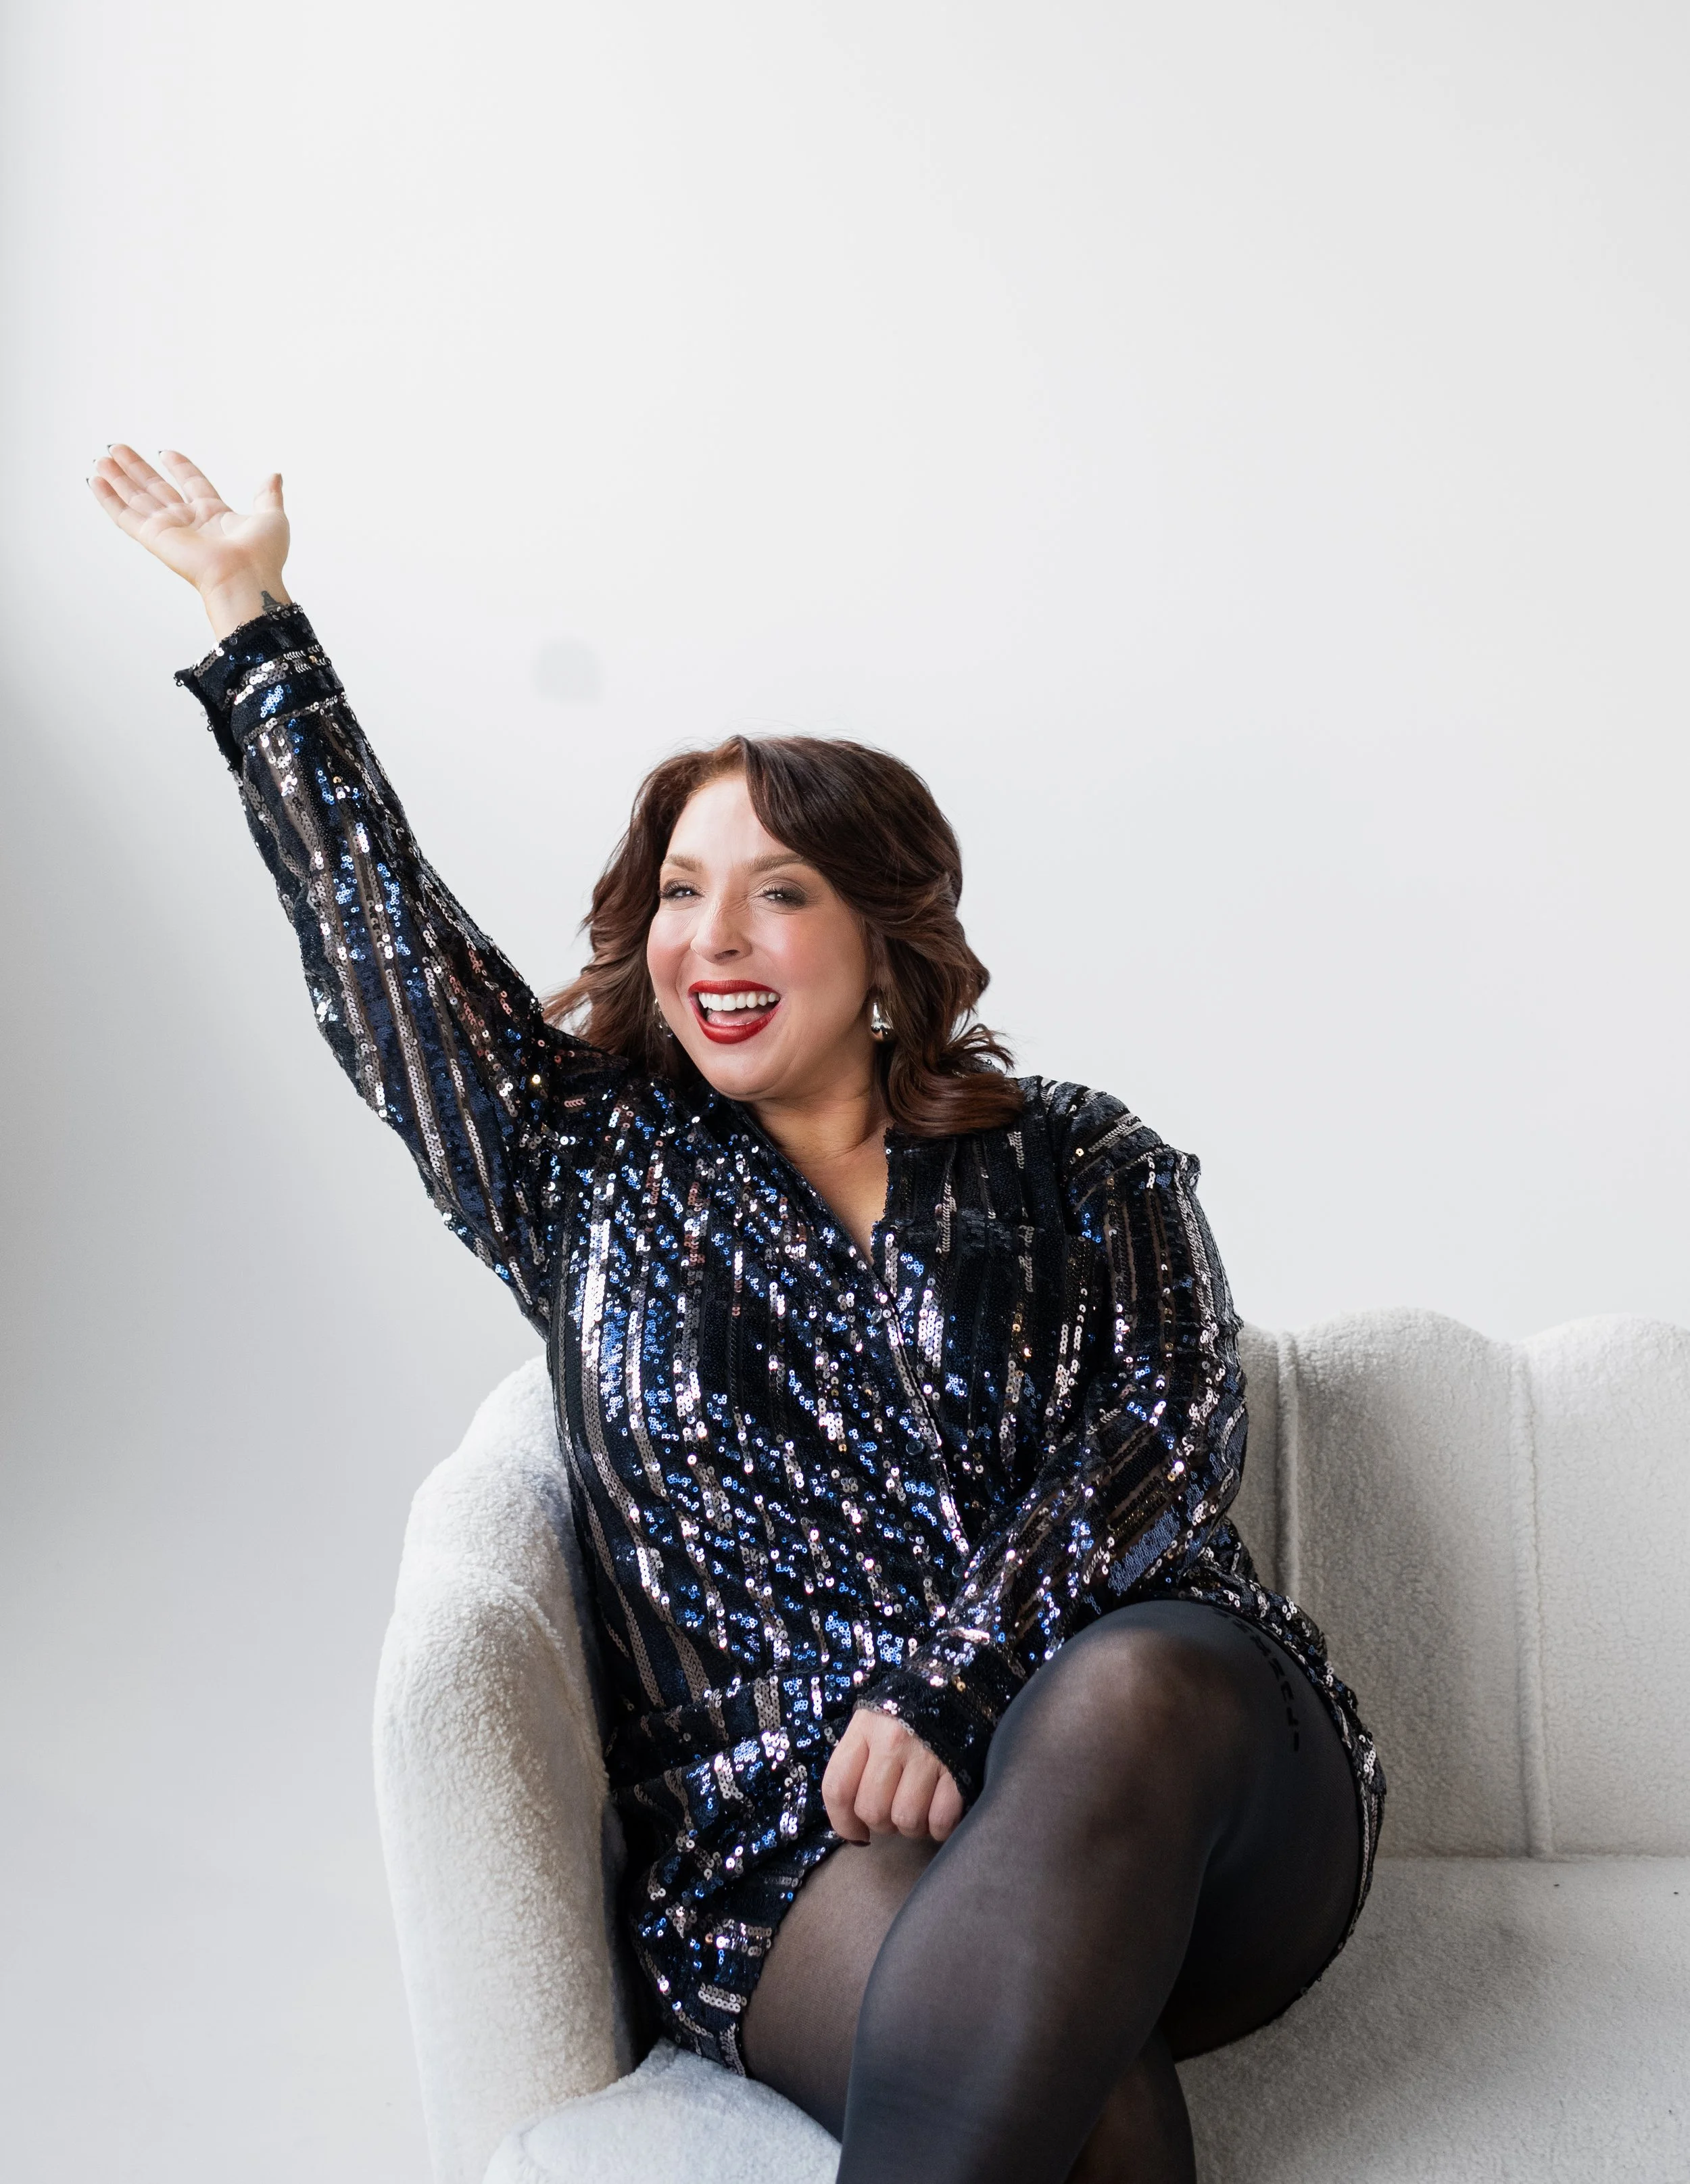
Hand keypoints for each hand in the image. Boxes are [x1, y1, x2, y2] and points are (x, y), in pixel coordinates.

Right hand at [89, 445, 290, 639]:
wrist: (246, 578)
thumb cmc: (262, 556)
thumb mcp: (272, 517)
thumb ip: (268, 495)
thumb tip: (274, 475)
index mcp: (215, 516)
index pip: (193, 484)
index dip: (180, 468)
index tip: (167, 453)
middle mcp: (189, 522)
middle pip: (158, 488)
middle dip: (139, 469)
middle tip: (120, 449)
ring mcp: (169, 530)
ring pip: (137, 498)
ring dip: (119, 478)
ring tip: (104, 457)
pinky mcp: (154, 537)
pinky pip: (125, 516)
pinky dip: (108, 498)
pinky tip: (95, 480)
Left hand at [822, 1707, 964, 1843]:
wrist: (962, 1685)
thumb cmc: (910, 1711)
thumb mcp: (875, 1721)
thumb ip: (859, 1760)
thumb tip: (852, 1816)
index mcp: (866, 1728)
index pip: (837, 1787)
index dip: (842, 1822)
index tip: (856, 1834)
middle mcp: (893, 1741)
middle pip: (873, 1811)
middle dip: (882, 1823)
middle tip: (894, 1810)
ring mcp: (927, 1755)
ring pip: (907, 1820)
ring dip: (912, 1825)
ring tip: (919, 1808)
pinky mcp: (959, 1769)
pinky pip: (941, 1820)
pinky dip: (940, 1828)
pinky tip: (940, 1811)